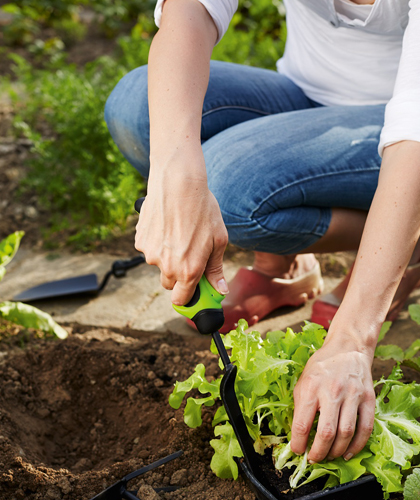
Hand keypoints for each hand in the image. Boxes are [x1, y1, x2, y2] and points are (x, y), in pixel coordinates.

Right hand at [135, 151, 228, 304]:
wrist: (178, 183)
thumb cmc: (202, 210)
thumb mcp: (218, 240)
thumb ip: (216, 269)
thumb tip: (220, 290)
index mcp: (188, 270)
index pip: (181, 300)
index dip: (189, 298)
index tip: (194, 293)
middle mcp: (166, 266)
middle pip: (169, 283)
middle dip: (179, 276)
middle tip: (190, 256)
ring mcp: (150, 253)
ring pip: (159, 264)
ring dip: (167, 257)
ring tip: (180, 233)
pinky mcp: (140, 240)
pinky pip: (150, 248)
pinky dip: (157, 242)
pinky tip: (168, 225)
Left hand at [290, 334, 375, 462]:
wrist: (347, 349)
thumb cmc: (321, 366)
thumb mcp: (303, 381)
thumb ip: (300, 405)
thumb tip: (296, 433)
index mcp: (311, 387)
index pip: (302, 423)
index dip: (298, 443)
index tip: (297, 450)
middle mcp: (332, 391)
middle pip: (326, 432)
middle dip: (319, 452)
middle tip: (314, 458)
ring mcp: (352, 395)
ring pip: (346, 433)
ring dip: (337, 451)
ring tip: (329, 456)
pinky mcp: (368, 399)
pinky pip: (365, 428)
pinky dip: (357, 445)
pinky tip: (348, 452)